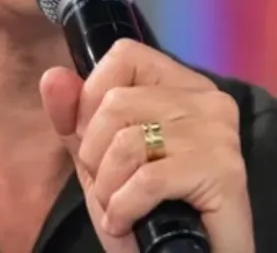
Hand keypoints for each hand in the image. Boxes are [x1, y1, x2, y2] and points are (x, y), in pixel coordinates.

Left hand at [40, 39, 253, 252]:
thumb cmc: (149, 210)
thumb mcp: (101, 161)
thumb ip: (75, 119)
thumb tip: (52, 76)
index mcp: (182, 85)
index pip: (124, 54)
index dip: (91, 97)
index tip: (92, 141)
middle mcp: (207, 98)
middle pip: (116, 101)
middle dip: (95, 154)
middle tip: (108, 187)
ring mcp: (218, 132)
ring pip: (127, 141)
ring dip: (108, 188)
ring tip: (118, 209)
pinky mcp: (224, 171)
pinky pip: (147, 180)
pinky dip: (123, 208)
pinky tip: (126, 223)